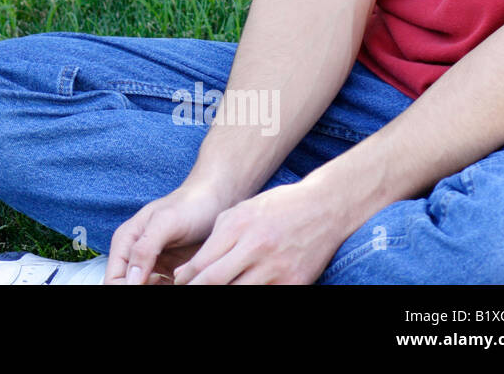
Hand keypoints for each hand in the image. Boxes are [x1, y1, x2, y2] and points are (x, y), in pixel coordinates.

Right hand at [105, 182, 226, 284]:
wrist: (215, 200)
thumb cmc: (191, 205)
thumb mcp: (166, 223)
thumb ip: (144, 249)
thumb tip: (131, 280)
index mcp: (125, 242)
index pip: (114, 279)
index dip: (128, 290)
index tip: (157, 284)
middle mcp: (135, 255)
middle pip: (130, 287)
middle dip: (147, 290)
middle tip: (175, 281)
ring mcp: (152, 265)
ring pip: (149, 290)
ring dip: (162, 290)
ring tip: (184, 280)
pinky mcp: (170, 272)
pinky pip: (165, 288)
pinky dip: (175, 288)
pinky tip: (189, 281)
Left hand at [170, 180, 343, 284]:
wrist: (325, 207)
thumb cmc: (275, 208)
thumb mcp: (239, 213)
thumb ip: (214, 240)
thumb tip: (187, 272)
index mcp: (239, 227)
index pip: (202, 263)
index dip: (186, 279)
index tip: (178, 283)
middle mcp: (256, 248)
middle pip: (216, 282)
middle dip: (197, 290)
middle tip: (186, 292)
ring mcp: (277, 268)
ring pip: (239, 292)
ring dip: (221, 294)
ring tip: (212, 290)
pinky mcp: (296, 283)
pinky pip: (266, 295)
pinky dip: (249, 294)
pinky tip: (241, 288)